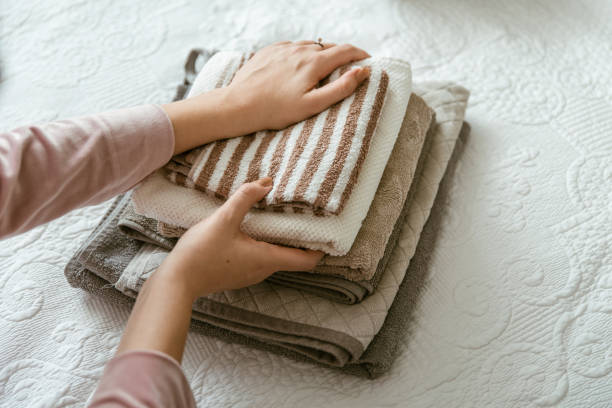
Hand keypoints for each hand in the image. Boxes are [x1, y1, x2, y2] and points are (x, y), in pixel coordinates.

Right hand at [157, 177, 322, 299]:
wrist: (175, 281)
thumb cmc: (201, 253)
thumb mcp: (223, 219)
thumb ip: (245, 198)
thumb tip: (267, 182)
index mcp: (267, 259)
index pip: (306, 260)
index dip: (320, 248)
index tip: (328, 232)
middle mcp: (263, 271)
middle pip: (292, 258)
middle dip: (300, 240)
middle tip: (305, 217)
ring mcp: (250, 275)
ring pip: (275, 258)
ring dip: (281, 242)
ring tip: (280, 220)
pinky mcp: (238, 274)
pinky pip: (260, 260)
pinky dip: (265, 247)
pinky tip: (254, 231)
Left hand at [228, 41, 370, 129]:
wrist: (239, 105)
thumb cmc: (276, 110)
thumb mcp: (312, 105)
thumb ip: (340, 88)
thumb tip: (362, 71)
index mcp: (313, 62)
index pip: (346, 51)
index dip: (360, 54)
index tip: (369, 60)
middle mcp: (300, 50)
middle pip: (329, 47)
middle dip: (342, 55)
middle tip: (348, 68)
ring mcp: (283, 48)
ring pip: (310, 45)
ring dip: (322, 53)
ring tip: (325, 67)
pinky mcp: (269, 51)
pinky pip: (292, 47)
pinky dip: (302, 53)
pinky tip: (299, 66)